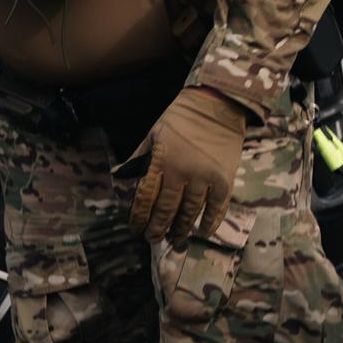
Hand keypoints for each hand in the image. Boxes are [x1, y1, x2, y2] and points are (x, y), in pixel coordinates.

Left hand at [127, 87, 246, 242]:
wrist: (218, 103)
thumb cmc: (183, 118)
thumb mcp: (154, 133)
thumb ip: (138, 157)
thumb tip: (118, 176)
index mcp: (161, 161)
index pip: (145, 197)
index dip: (139, 217)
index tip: (136, 229)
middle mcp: (181, 172)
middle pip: (166, 209)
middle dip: (157, 227)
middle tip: (153, 239)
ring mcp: (204, 177)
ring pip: (190, 212)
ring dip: (181, 229)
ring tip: (175, 239)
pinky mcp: (224, 179)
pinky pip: (217, 207)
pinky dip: (210, 222)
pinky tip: (203, 231)